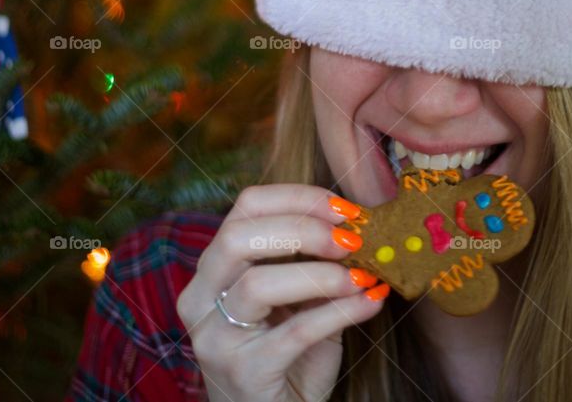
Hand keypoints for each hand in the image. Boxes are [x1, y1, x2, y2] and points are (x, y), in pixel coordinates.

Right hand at [177, 184, 387, 401]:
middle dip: (303, 229)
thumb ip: (315, 258)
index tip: (344, 209)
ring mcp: (215, 338)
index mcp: (215, 267)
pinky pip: (295, 332)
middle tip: (350, 240)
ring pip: (258, 284)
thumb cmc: (289, 350)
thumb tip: (361, 223)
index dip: (298, 198)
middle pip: (238, 237)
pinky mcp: (244, 373)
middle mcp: (202, 297)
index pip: (245, 206)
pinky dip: (340, 312)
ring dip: (321, 274)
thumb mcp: (298, 295)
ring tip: (361, 276)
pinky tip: (370, 303)